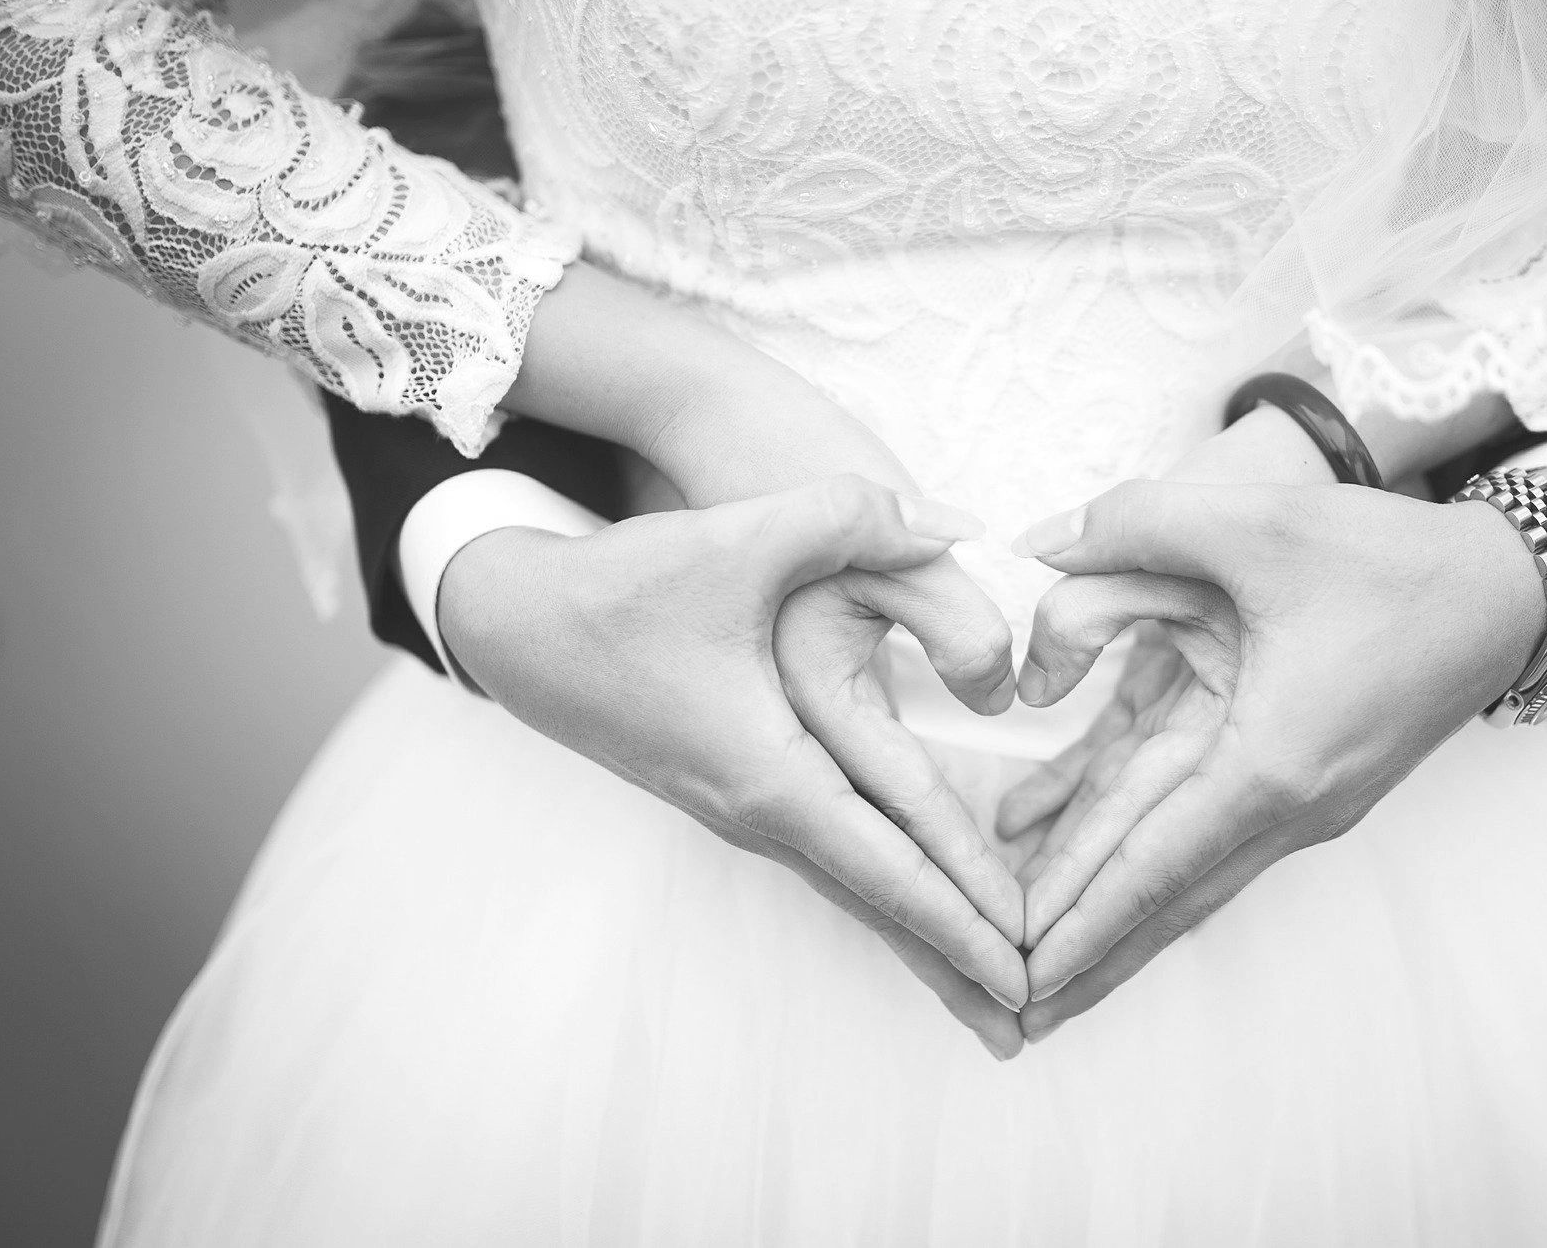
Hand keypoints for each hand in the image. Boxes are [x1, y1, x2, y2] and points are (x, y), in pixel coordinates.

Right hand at [440, 475, 1029, 1056]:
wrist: (515, 625)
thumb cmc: (621, 588)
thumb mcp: (737, 538)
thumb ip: (852, 519)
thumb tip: (956, 525)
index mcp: (769, 773)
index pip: (888, 866)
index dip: (963, 915)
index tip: (1026, 971)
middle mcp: (758, 812)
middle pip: (878, 904)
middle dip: (954, 963)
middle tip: (1030, 1027)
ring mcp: (743, 811)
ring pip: (855, 888)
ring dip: (923, 937)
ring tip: (987, 990)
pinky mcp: (737, 791)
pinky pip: (832, 860)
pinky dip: (886, 894)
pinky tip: (918, 909)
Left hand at [1005, 478, 1546, 1042]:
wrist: (1507, 592)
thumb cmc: (1389, 559)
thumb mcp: (1257, 520)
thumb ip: (1135, 523)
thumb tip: (1037, 545)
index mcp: (1269, 762)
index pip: (1150, 866)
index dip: (1076, 922)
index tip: (1017, 979)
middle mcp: (1287, 807)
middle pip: (1164, 901)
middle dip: (1086, 957)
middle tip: (1009, 1013)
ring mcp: (1301, 807)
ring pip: (1186, 880)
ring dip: (1114, 925)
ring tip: (1049, 976)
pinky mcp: (1304, 786)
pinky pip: (1207, 837)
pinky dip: (1146, 861)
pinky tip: (1083, 859)